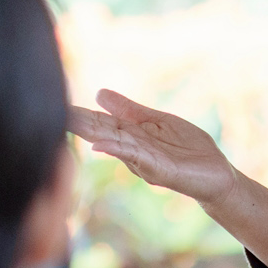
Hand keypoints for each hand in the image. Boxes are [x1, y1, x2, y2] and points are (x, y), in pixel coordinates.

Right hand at [68, 90, 240, 207]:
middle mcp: (132, 150)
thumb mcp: (157, 122)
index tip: (52, 100)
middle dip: (77, 122)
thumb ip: (129, 110)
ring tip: (68, 121)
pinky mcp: (161, 170)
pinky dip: (117, 151)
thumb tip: (98, 94)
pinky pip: (136, 158)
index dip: (78, 113)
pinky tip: (100, 145)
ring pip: (113, 144)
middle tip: (49, 111)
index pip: (99, 122)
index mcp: (131, 136)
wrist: (218, 174)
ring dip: (91, 133)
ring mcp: (144, 162)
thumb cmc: (188, 150)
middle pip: (100, 133)